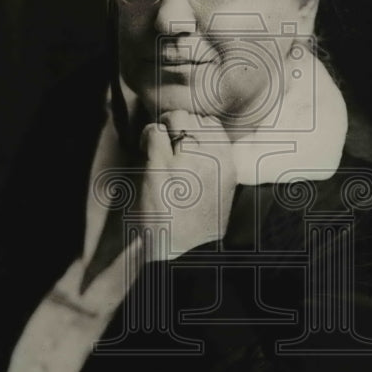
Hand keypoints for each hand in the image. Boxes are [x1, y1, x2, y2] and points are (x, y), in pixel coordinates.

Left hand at [137, 110, 236, 261]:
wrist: (181, 253)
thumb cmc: (196, 225)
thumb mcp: (219, 190)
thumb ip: (213, 162)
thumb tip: (196, 138)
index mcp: (228, 164)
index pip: (213, 126)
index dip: (195, 129)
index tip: (183, 142)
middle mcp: (212, 158)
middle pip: (195, 118)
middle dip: (178, 125)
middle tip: (166, 142)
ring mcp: (187, 160)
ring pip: (176, 118)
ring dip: (162, 127)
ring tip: (154, 144)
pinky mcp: (161, 166)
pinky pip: (154, 132)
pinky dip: (146, 137)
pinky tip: (144, 149)